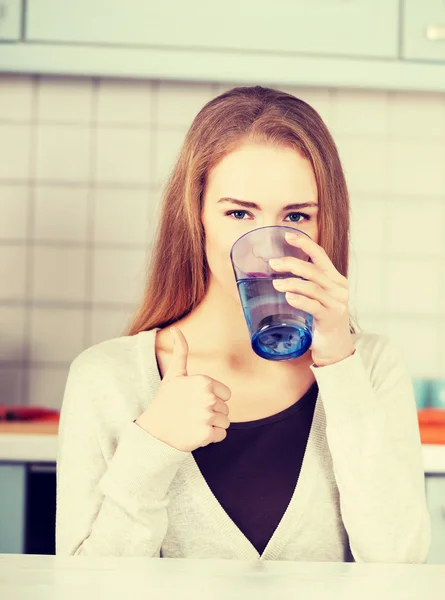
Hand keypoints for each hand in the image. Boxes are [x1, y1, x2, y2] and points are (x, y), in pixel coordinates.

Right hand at [136, 327, 231, 451]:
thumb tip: (175, 329)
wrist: (154, 431)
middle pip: (226, 408)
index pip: (226, 394)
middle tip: (192, 413)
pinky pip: (222, 435)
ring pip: (225, 422)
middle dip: (212, 412)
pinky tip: (196, 433)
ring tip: (193, 422)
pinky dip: (211, 437)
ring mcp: (207, 416)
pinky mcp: (207, 434)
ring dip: (212, 425)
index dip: (213, 398)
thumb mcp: (173, 374)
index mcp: (204, 381)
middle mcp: (208, 397)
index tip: (196, 401)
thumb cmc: (165, 401)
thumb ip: (180, 351)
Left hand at [269, 231, 354, 366]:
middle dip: (291, 264)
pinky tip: (289, 298)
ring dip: (291, 283)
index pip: (320, 256)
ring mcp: (337, 304)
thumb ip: (305, 287)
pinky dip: (300, 300)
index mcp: (335, 280)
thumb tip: (276, 278)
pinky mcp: (331, 319)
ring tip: (276, 284)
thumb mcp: (318, 300)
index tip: (287, 235)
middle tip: (273, 264)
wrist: (337, 350)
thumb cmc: (323, 323)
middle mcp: (339, 289)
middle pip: (313, 270)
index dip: (304, 244)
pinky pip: (314, 306)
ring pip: (312, 287)